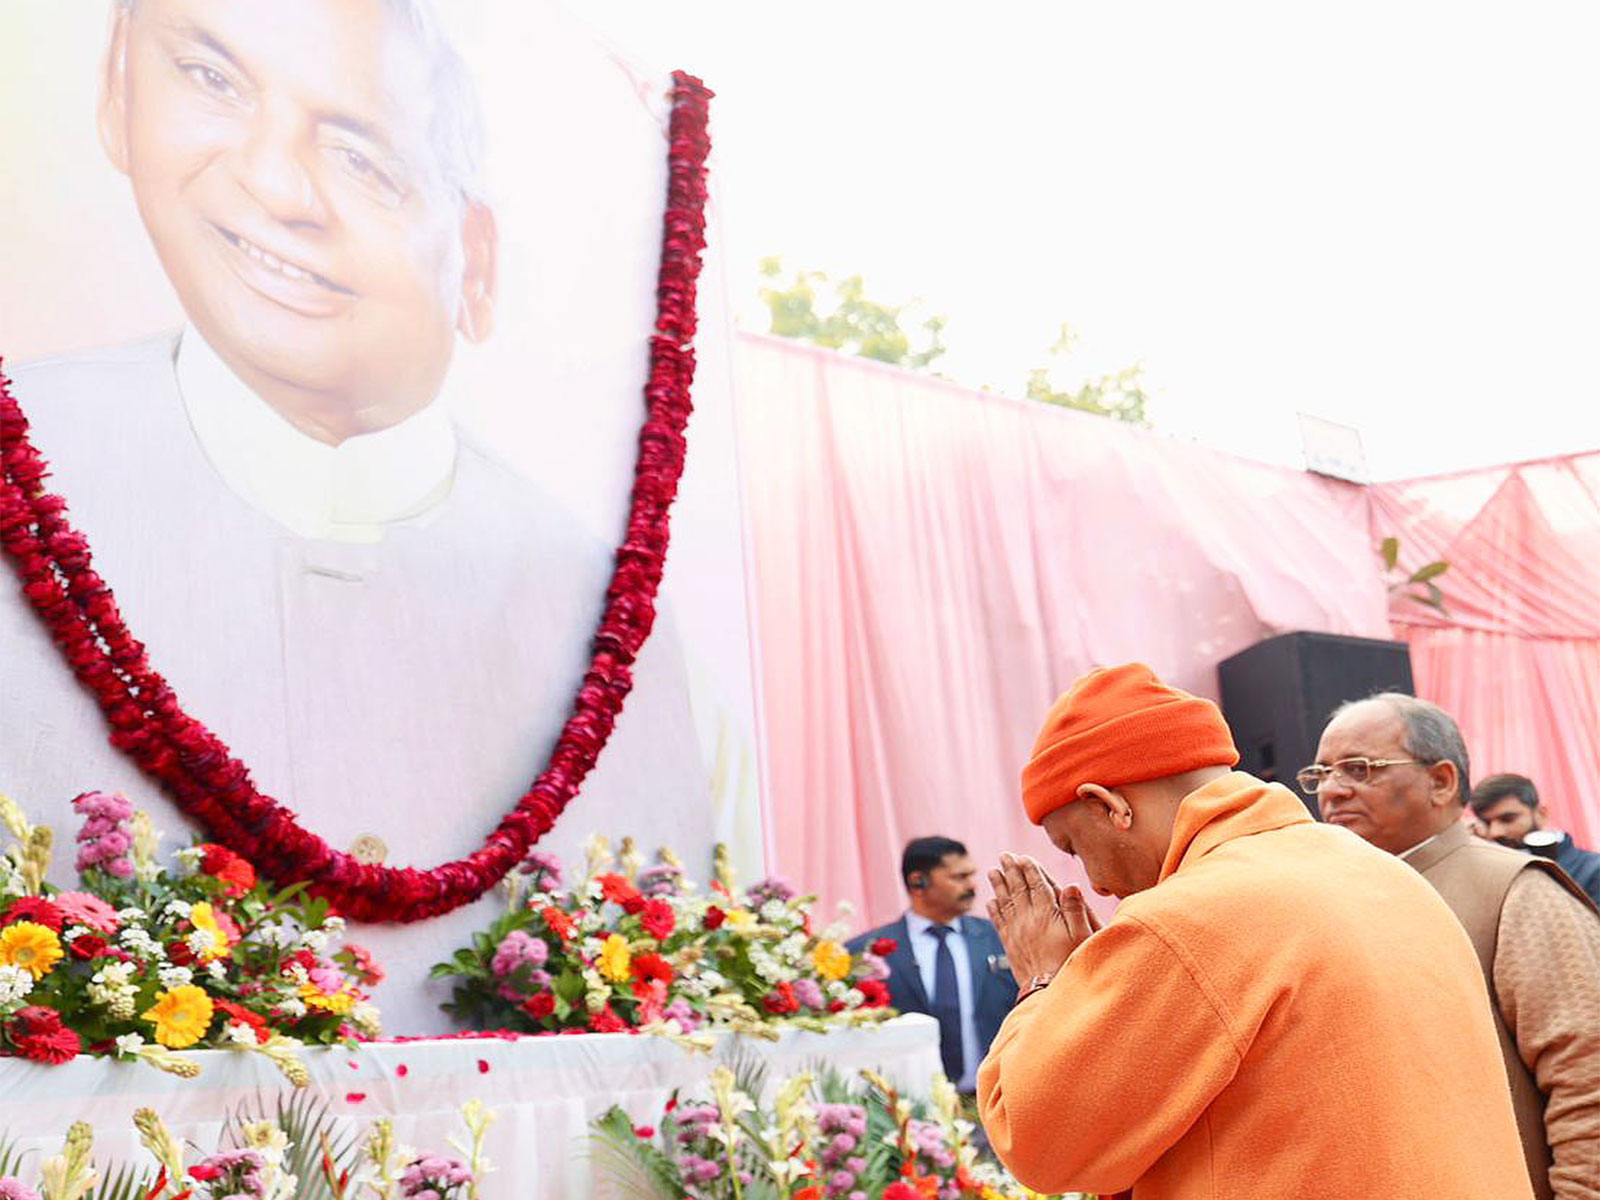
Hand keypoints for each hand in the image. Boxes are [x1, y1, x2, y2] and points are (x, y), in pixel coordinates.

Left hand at [987, 853, 1101, 986]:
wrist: (1048, 990)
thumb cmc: (1070, 963)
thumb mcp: (1082, 936)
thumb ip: (1075, 910)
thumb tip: (1072, 885)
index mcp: (1046, 914)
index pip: (1036, 885)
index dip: (1029, 869)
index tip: (1023, 856)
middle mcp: (1028, 919)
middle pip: (1017, 889)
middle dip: (1011, 870)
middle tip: (1004, 855)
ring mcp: (1016, 931)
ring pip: (1005, 902)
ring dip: (998, 884)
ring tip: (993, 871)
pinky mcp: (1010, 944)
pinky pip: (999, 922)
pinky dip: (994, 909)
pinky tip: (991, 901)